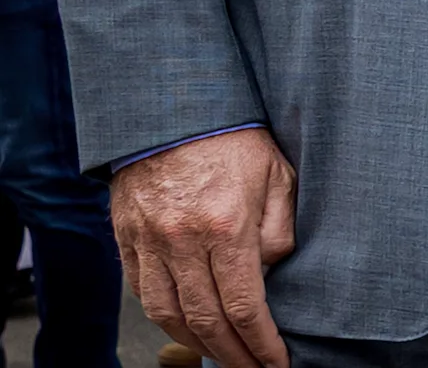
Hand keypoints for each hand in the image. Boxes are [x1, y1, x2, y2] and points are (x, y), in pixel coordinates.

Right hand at [115, 127, 297, 367]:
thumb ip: (280, 230)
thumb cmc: (234, 137)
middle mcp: (182, 240)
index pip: (244, 305)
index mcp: (226, 226)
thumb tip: (273, 272)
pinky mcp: (126, 237)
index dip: (261, 343)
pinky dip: (163, 315)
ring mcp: (149, 241)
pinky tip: (182, 324)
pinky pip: (141, 291)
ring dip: (194, 342)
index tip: (276, 362)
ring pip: (167, 313)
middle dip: (231, 353)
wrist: (173, 105)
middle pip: (204, 319)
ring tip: (220, 354)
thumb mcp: (279, 176)